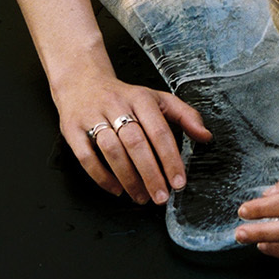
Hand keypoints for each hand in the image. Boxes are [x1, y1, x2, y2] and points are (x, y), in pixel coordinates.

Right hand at [56, 72, 209, 204]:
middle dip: (151, 174)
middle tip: (161, 197)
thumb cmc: (125, 96)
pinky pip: (86, 157)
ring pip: (111, 151)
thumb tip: (206, 136)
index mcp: (141, 98)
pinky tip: (116, 189)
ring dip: (128, 178)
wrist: (82, 81)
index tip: (178, 182)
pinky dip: (101, 177)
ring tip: (141, 196)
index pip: (159, 131)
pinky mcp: (72, 129)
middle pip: (135, 143)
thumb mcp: (158, 98)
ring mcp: (92, 116)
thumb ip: (185, 116)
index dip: (170, 159)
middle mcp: (116, 105)